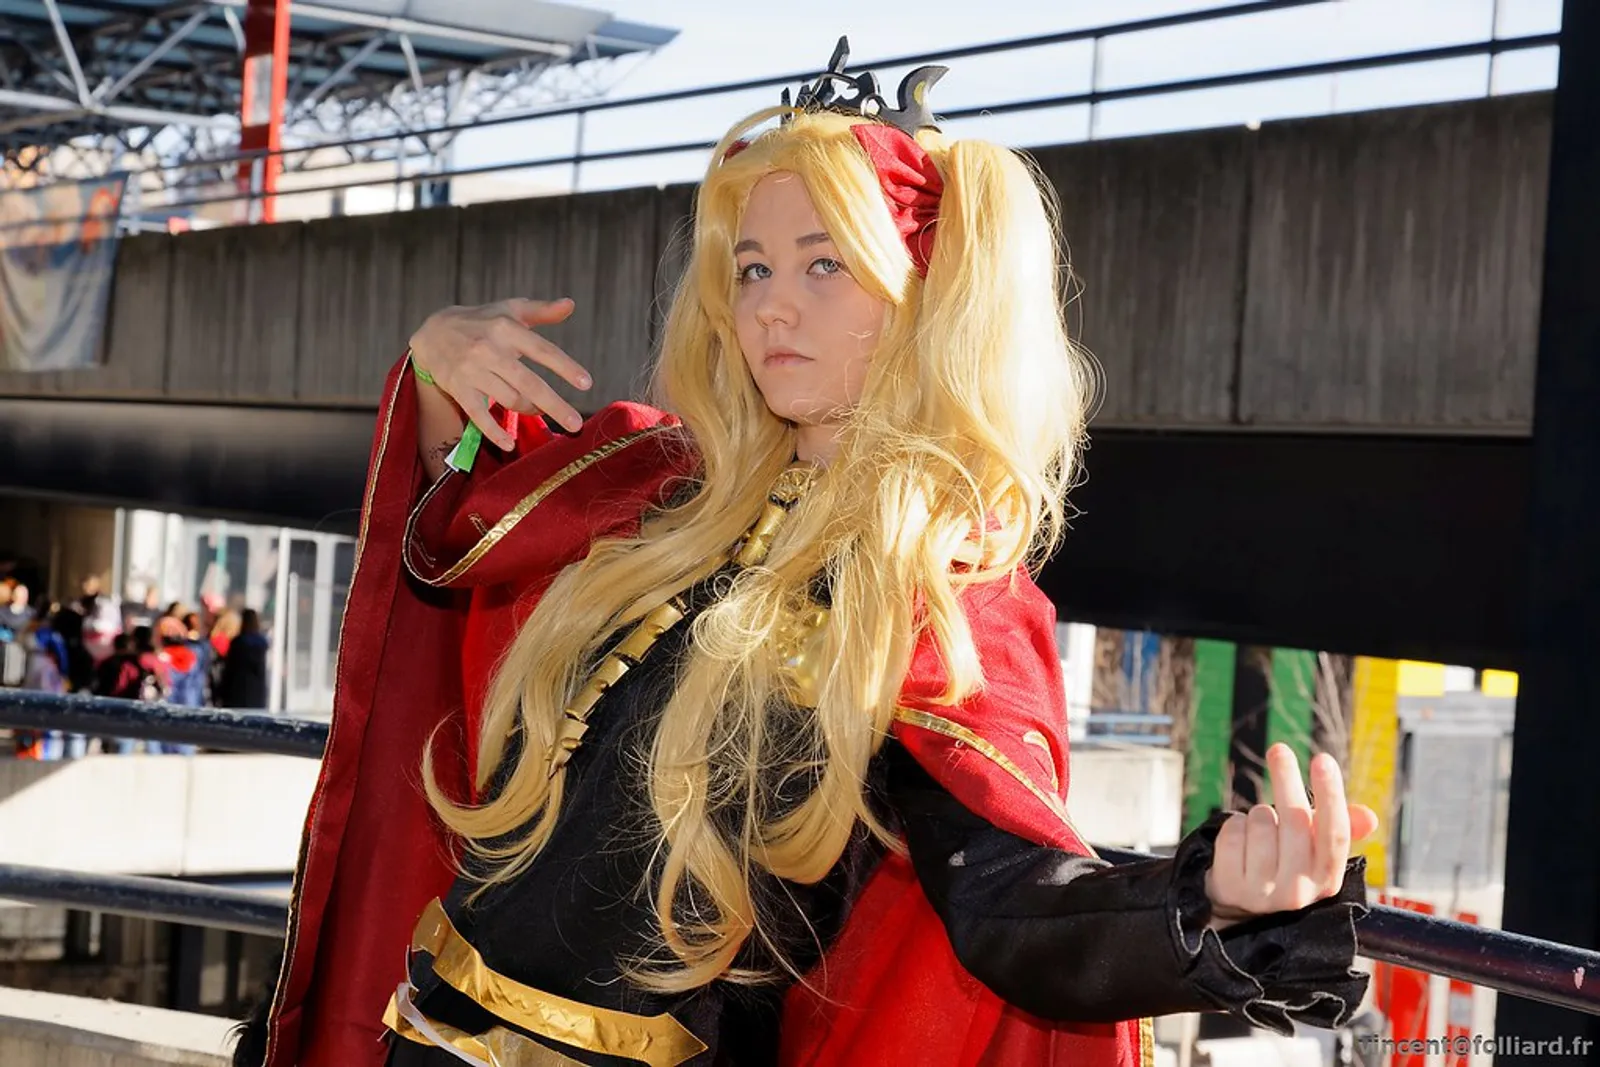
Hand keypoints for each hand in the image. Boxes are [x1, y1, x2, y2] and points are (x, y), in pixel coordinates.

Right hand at [409, 298, 592, 449]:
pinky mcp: (459, 388)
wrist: (433, 332)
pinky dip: (493, 431)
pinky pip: (479, 414)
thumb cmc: (482, 322)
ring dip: (531, 410)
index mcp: (507, 329)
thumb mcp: (510, 311)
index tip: (586, 384)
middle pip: (528, 382)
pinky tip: (509, 444)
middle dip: (554, 405)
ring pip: (509, 398)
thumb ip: (542, 311)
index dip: (565, 367)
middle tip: (576, 425)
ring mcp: (473, 371)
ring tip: (542, 411)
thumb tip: (571, 304)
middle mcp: (490, 350)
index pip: (542, 350)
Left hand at [1204, 742, 1379, 931]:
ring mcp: (1264, 893)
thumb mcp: (1313, 849)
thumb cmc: (1283, 861)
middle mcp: (1300, 891)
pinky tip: (1239, 842)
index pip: (1335, 834)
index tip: (1322, 758)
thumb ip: (1340, 829)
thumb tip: (1369, 817)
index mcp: (1327, 878)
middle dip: (1286, 778)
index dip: (1330, 795)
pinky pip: (1232, 833)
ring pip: (1260, 822)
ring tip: (1258, 828)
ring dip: (1256, 814)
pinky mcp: (1231, 887)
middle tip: (1279, 749)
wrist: (1238, 903)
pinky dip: (1233, 826)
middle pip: (1295, 821)